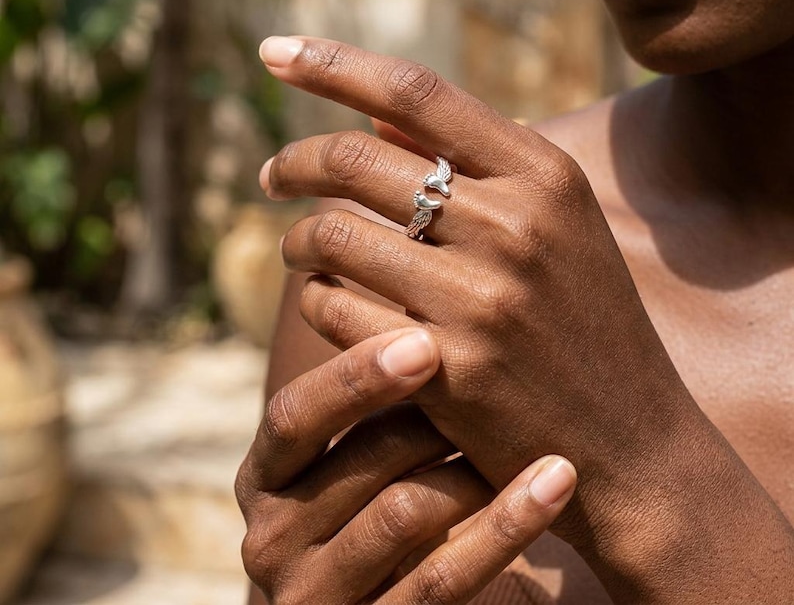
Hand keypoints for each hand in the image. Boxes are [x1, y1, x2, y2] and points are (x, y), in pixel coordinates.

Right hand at [236, 327, 576, 604]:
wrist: (382, 603)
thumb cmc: (377, 501)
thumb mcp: (355, 454)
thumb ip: (364, 394)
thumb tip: (417, 274)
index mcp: (265, 476)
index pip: (293, 415)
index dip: (352, 376)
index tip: (422, 337)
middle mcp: (272, 537)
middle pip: (354, 463)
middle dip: (428, 416)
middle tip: (494, 369)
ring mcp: (315, 597)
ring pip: (405, 514)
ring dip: (473, 465)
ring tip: (531, 428)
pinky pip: (445, 578)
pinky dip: (508, 524)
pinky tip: (555, 479)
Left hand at [258, 36, 702, 554]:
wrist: (632, 442)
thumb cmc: (583, 322)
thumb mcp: (556, 226)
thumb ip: (474, 162)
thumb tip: (371, 111)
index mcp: (543, 175)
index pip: (415, 90)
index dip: (332, 63)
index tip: (272, 52)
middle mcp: (514, 225)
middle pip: (355, 158)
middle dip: (293, 162)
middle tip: (270, 174)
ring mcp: (481, 298)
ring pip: (332, 235)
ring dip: (298, 239)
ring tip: (299, 249)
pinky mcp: (448, 368)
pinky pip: (335, 308)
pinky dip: (317, 298)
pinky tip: (329, 303)